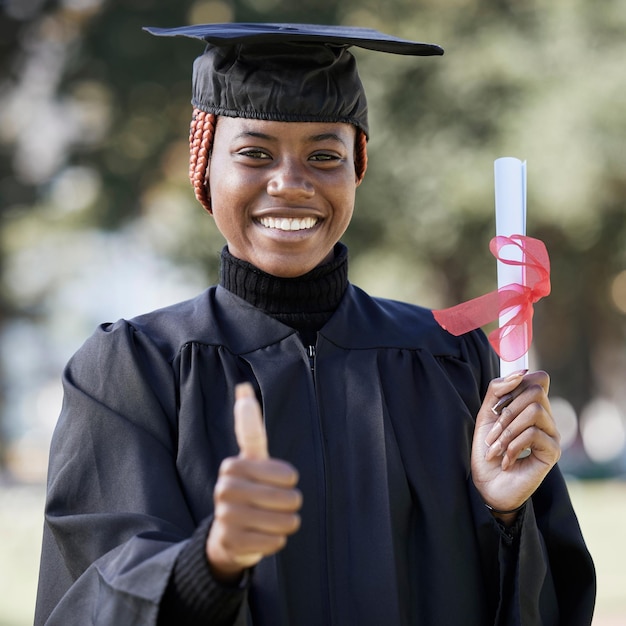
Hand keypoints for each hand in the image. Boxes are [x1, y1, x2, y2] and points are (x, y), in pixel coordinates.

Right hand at [206, 383, 301, 581]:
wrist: (228, 532)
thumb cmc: (248, 487)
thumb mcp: (251, 457)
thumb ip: (249, 426)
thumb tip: (243, 386)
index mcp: (232, 465)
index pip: (286, 475)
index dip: (290, 480)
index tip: (282, 480)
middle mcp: (224, 489)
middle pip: (287, 499)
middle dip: (291, 505)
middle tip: (281, 505)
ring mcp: (225, 517)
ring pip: (281, 522)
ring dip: (286, 524)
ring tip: (275, 521)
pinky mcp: (230, 543)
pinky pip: (272, 543)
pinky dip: (276, 541)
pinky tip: (266, 536)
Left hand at [471, 370, 560, 521]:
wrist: (486, 485)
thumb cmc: (487, 450)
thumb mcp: (486, 415)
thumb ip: (498, 390)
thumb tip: (521, 373)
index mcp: (530, 406)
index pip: (538, 379)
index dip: (516, 385)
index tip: (497, 407)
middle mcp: (545, 418)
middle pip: (536, 391)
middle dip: (507, 411)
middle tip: (492, 434)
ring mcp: (551, 434)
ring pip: (535, 411)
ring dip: (507, 431)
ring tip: (496, 449)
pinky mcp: (553, 451)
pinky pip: (534, 433)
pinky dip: (514, 446)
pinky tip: (507, 461)